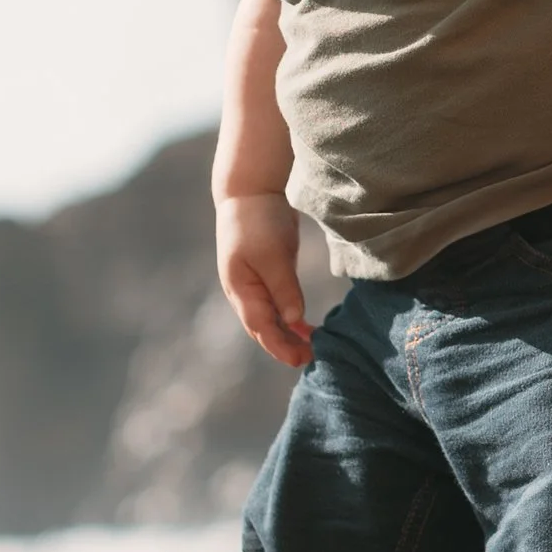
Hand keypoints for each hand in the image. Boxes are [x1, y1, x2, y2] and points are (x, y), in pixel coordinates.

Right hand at [217, 193, 313, 365]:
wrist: (250, 191)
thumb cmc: (257, 221)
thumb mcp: (272, 255)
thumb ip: (283, 289)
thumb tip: (293, 321)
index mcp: (240, 289)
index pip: (260, 328)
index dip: (280, 347)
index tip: (301, 360)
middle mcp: (243, 292)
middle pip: (263, 329)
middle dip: (284, 346)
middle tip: (311, 359)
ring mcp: (253, 284)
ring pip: (270, 319)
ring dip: (288, 335)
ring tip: (311, 347)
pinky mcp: (266, 275)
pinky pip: (277, 305)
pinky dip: (290, 318)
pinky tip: (306, 326)